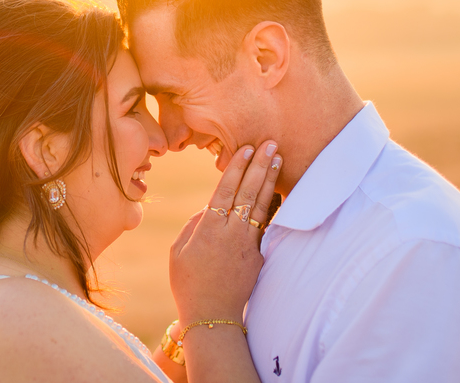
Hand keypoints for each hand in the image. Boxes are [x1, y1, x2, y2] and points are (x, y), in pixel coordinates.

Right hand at [169, 141, 281, 324]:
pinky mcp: (258, 256)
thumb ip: (193, 225)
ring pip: (261, 204)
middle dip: (260, 164)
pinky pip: (267, 226)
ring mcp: (247, 244)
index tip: (247, 148)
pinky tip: (281, 191)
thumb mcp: (179, 252)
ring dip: (271, 179)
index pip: (225, 189)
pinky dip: (274, 206)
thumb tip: (208, 208)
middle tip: (272, 143)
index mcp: (208, 227)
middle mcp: (230, 232)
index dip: (237, 167)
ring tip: (279, 159)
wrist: (211, 317)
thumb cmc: (188, 283)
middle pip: (248, 191)